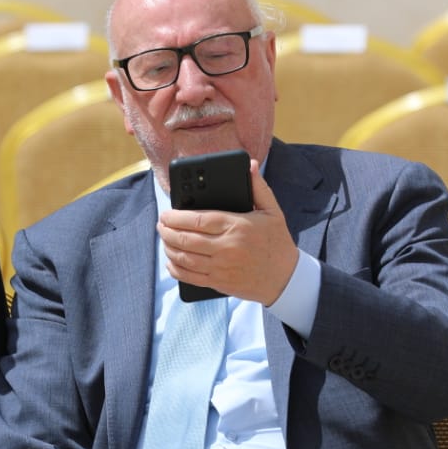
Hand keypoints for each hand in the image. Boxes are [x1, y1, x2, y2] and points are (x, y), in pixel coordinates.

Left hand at [159, 158, 297, 304]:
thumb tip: (248, 165)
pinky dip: (175, 268)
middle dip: (167, 230)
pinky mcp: (219, 283)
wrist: (286, 278)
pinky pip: (190, 276)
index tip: (166, 213)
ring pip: (184, 257)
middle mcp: (226, 247)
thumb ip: (258, 187)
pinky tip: (171, 260)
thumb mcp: (272, 210)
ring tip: (164, 238)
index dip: (176, 217)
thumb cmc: (277, 242)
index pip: (198, 219)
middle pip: (186, 239)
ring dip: (168, 247)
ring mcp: (221, 267)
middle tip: (161, 224)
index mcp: (236, 226)